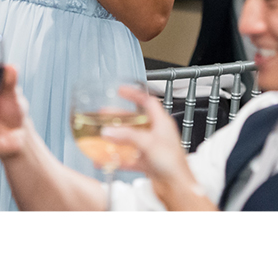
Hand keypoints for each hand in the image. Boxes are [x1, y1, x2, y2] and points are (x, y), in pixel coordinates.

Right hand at [98, 85, 204, 202]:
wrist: (177, 187)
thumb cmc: (173, 164)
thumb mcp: (148, 143)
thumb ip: (127, 136)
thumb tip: (108, 131)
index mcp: (162, 123)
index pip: (148, 102)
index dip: (135, 94)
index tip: (121, 90)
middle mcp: (157, 134)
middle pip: (134, 120)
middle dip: (118, 117)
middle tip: (103, 114)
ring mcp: (151, 148)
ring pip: (129, 139)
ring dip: (115, 137)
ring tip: (100, 135)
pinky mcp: (146, 163)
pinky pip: (127, 158)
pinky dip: (115, 158)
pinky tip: (103, 160)